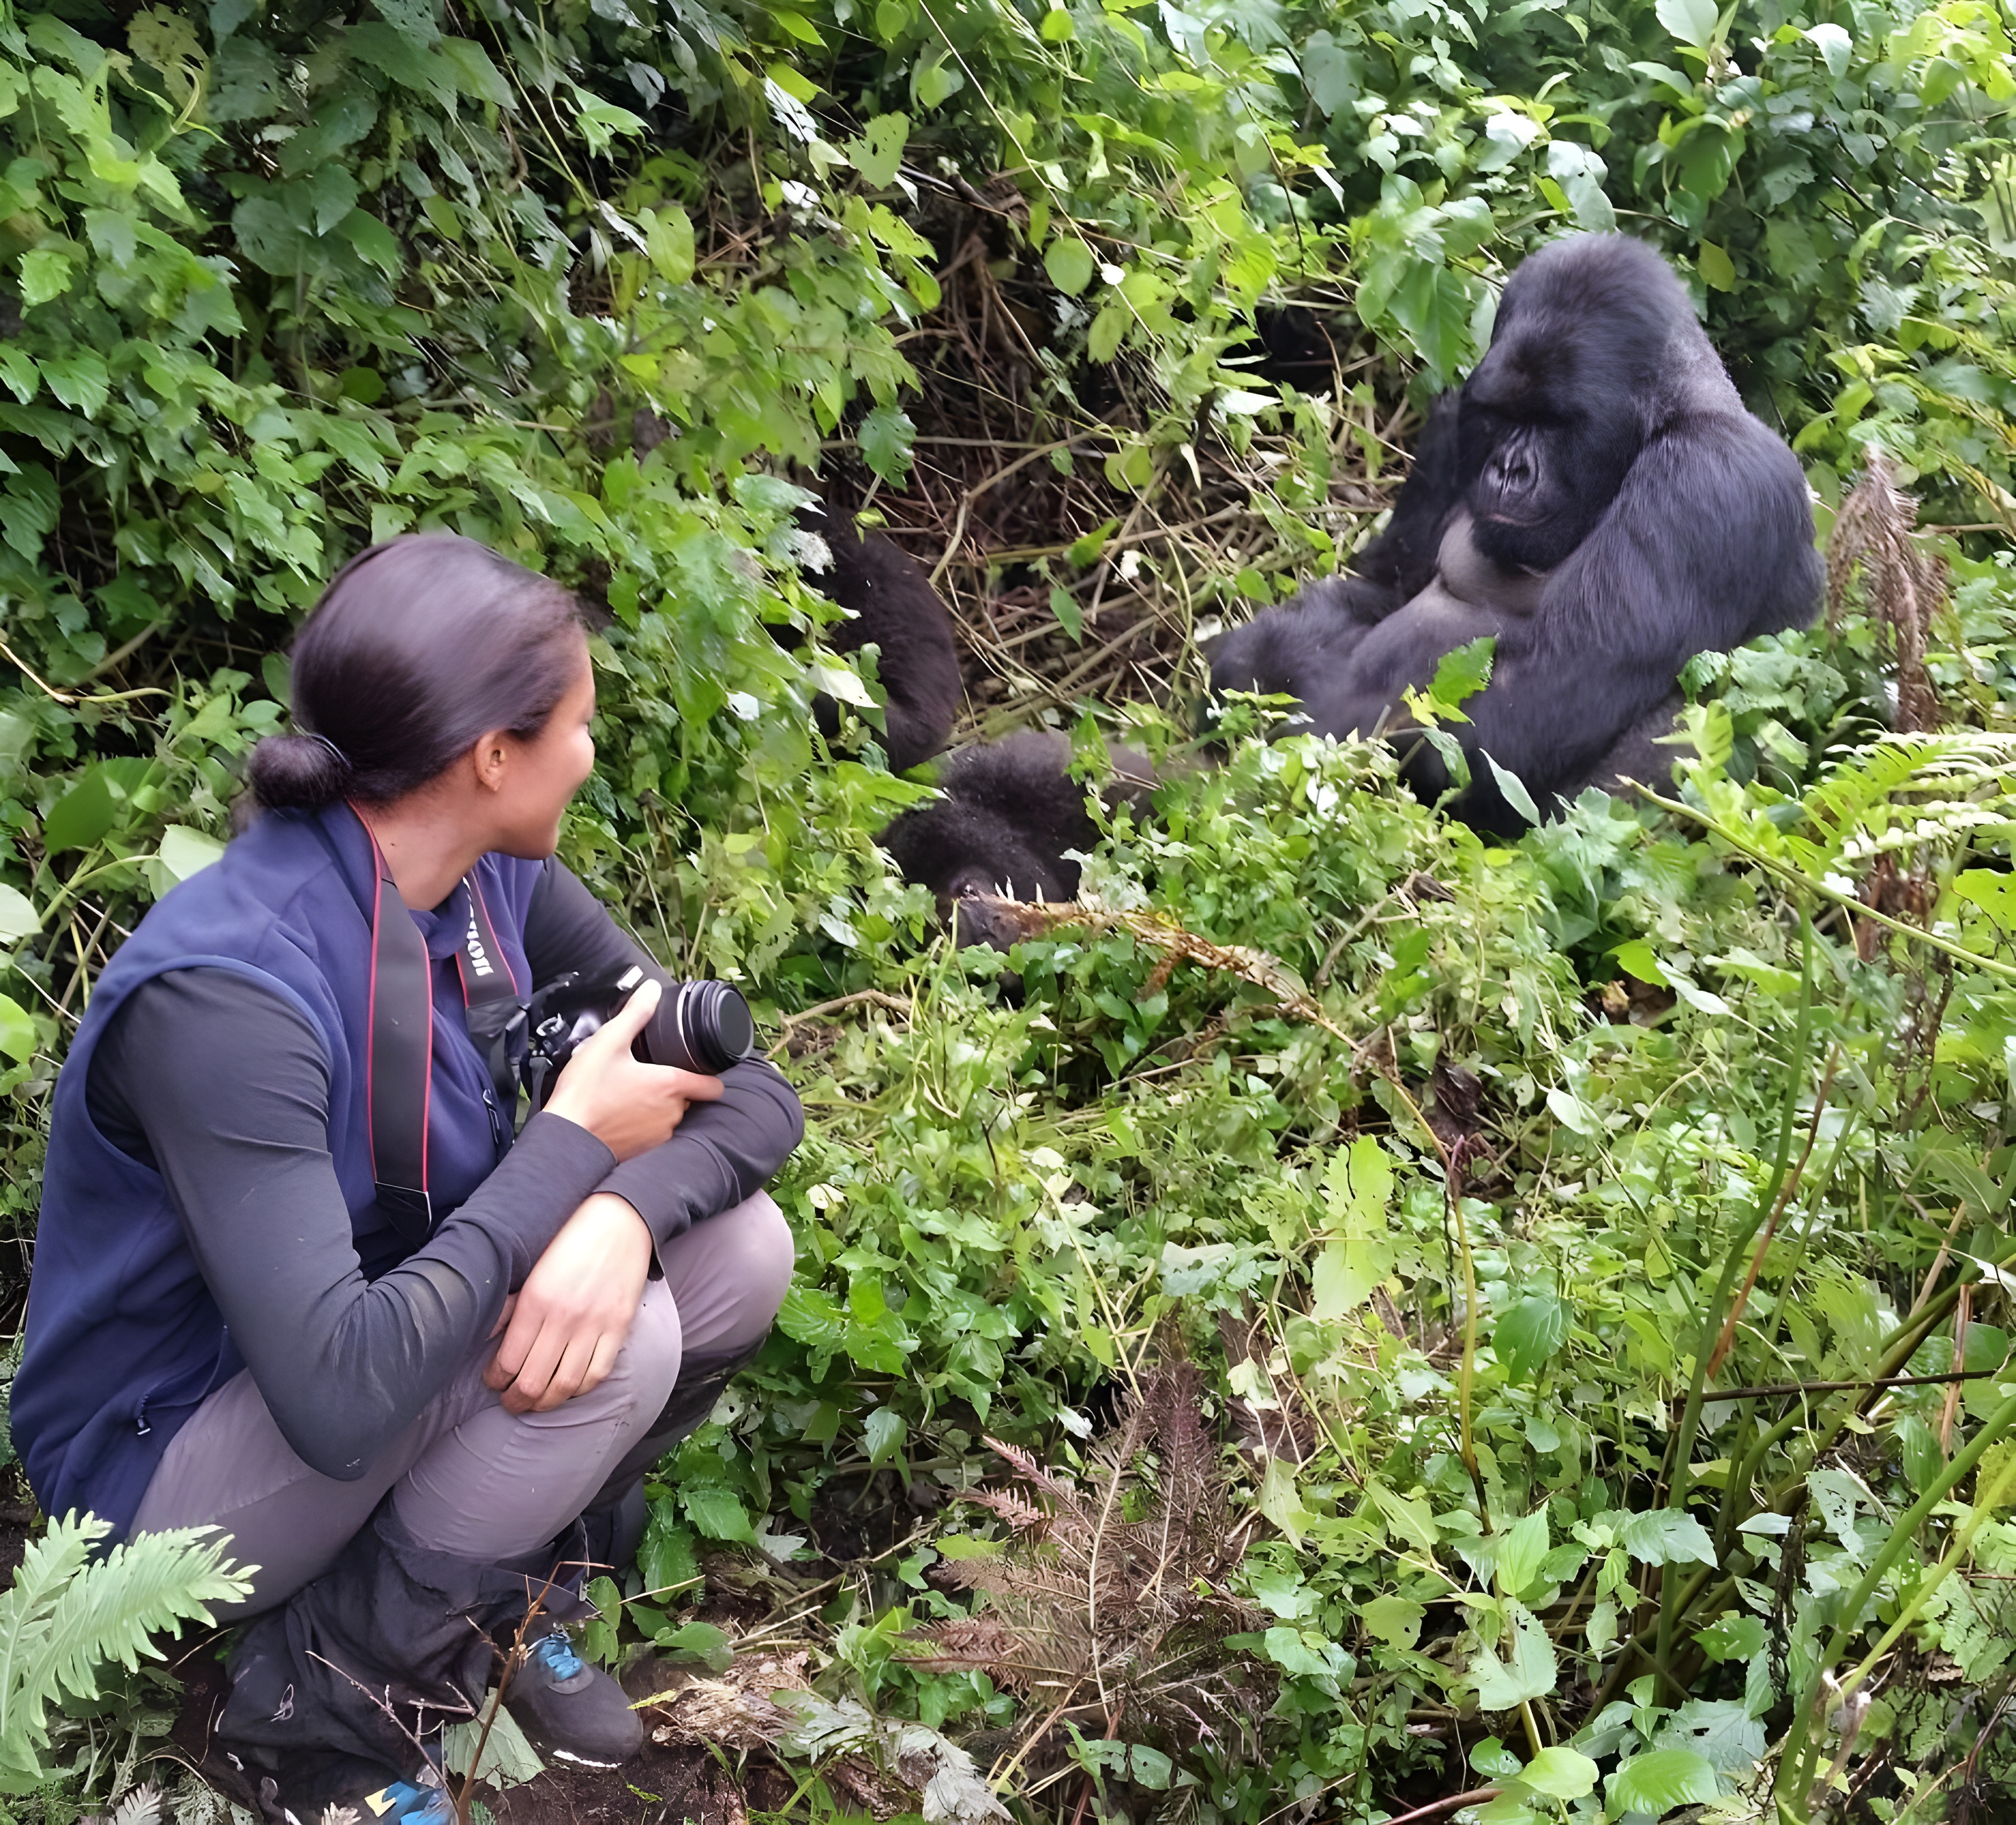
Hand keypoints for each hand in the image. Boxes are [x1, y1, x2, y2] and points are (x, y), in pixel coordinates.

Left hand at [485, 1193, 653, 1413]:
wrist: (619, 1220)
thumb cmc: (570, 1243)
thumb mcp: (532, 1270)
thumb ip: (509, 1305)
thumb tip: (484, 1335)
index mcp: (535, 1301)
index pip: (507, 1362)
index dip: (495, 1381)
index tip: (493, 1382)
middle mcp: (563, 1317)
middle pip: (533, 1382)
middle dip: (516, 1401)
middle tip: (511, 1402)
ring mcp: (595, 1324)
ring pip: (565, 1386)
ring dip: (546, 1403)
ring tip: (536, 1402)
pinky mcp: (619, 1327)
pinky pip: (597, 1373)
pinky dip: (580, 1389)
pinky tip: (569, 1388)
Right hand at [541, 978, 723, 1161]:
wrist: (566, 1137)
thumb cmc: (586, 1092)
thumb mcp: (609, 1042)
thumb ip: (635, 1014)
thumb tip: (652, 990)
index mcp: (671, 1086)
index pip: (714, 1086)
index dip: (710, 1076)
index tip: (697, 1068)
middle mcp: (672, 1113)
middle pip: (689, 1097)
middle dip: (674, 1086)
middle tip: (647, 1074)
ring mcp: (659, 1134)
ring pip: (670, 1115)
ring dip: (658, 1105)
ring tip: (630, 1092)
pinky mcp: (644, 1150)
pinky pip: (654, 1133)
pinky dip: (644, 1123)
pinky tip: (622, 1113)